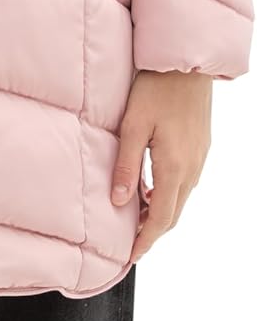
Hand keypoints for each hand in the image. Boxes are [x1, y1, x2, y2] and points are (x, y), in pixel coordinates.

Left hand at [111, 69, 212, 263]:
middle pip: (174, 213)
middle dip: (153, 231)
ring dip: (161, 211)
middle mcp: (192, 168)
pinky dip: (169, 193)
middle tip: (131, 240)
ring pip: (181, 198)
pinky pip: (186, 181)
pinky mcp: (201, 146)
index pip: (161, 219)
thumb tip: (118, 201)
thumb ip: (126, 165)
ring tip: (137, 215)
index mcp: (174, 167)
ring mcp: (200, 157)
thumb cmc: (156, 88)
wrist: (186, 63)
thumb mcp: (133, 125)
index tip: (131, 256)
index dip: (146, 241)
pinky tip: (152, 185)